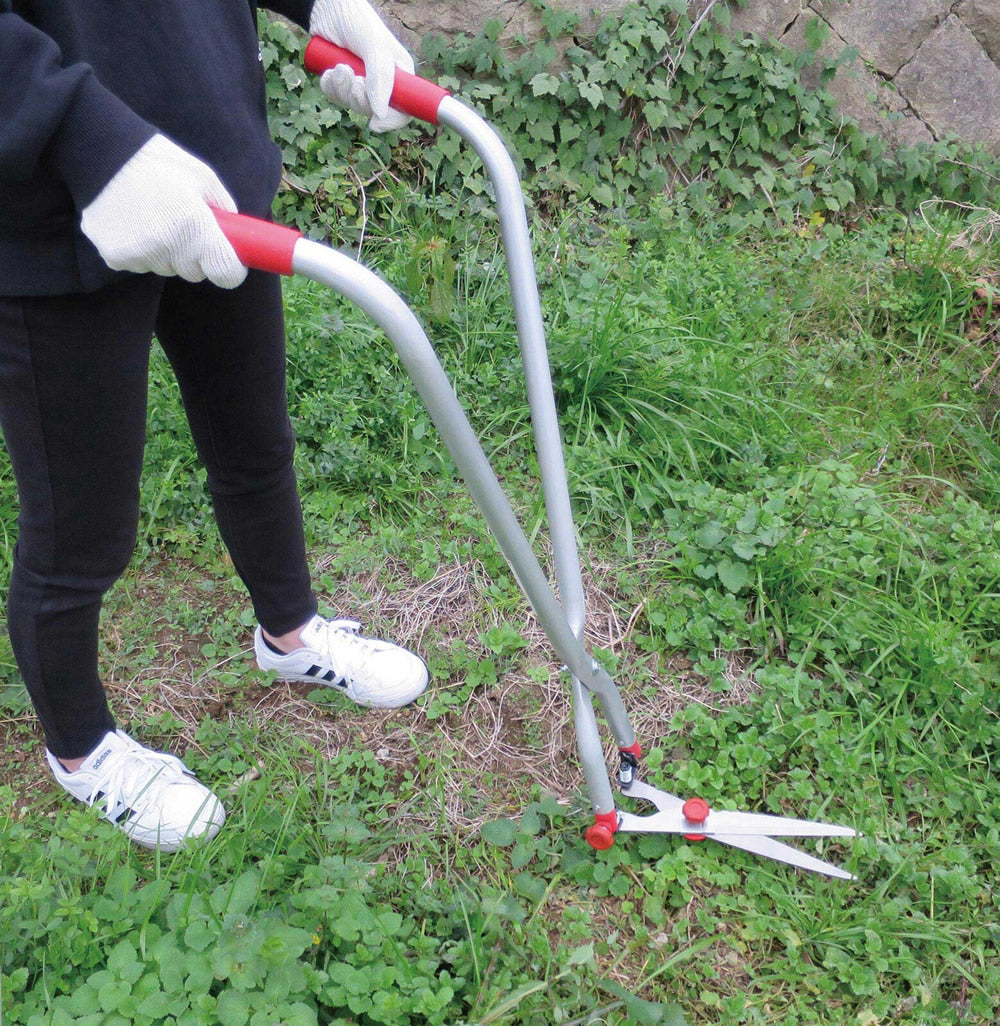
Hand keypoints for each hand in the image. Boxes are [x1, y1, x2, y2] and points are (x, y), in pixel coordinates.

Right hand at [80, 134, 246, 288]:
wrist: (101, 151)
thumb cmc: (159, 162)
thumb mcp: (203, 177)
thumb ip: (224, 210)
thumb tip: (235, 237)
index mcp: (194, 225)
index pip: (226, 274)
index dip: (230, 269)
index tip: (229, 261)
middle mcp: (167, 244)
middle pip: (195, 273)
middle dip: (195, 256)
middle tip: (182, 224)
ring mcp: (138, 253)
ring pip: (166, 269)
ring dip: (166, 253)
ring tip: (152, 217)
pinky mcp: (114, 257)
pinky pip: (139, 265)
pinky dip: (140, 251)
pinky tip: (132, 223)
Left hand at [309, 0, 413, 132]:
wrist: (326, 7)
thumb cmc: (357, 20)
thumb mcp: (375, 47)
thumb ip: (381, 78)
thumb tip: (380, 114)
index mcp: (401, 75)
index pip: (404, 110)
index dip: (392, 120)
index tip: (375, 121)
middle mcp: (383, 83)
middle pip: (375, 112)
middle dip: (360, 99)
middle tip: (354, 80)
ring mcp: (362, 84)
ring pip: (353, 105)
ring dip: (343, 89)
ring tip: (340, 67)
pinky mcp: (343, 82)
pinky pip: (336, 98)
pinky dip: (330, 87)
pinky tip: (330, 70)